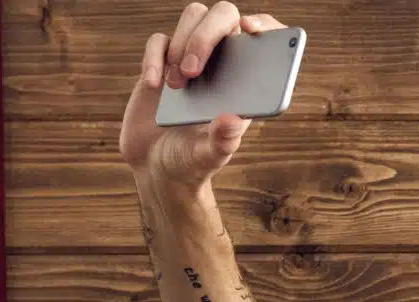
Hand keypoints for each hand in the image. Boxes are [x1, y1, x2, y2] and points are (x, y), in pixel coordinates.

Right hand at [119, 3, 287, 189]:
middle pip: (224, 16)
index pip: (265, 38)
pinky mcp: (161, 62)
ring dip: (182, 42)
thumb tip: (232, 118)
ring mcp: (192, 58)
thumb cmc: (192, 161)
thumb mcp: (209, 156)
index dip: (265, 24)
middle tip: (194, 68)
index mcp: (248, 81)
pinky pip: (159, 40)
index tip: (253, 29)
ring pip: (194, 16)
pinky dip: (154, 56)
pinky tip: (154, 85)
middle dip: (209, 33)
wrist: (156, 167)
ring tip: (177, 84)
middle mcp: (224, 63)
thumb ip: (222, 140)